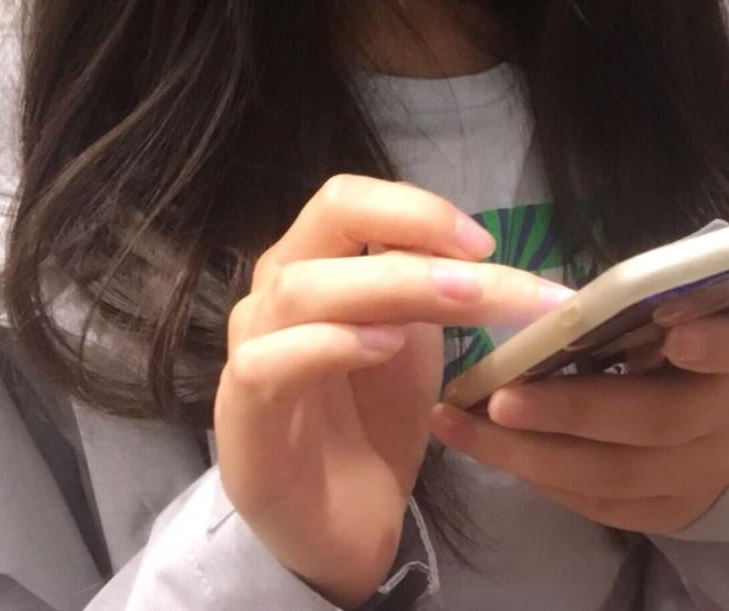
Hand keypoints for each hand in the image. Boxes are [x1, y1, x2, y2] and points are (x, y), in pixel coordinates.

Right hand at [214, 175, 571, 608]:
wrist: (343, 527)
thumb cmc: (374, 420)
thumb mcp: (415, 342)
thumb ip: (434, 290)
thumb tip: (484, 247)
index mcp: (314, 261)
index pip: (351, 201)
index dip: (416, 208)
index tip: (485, 242)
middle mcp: (275, 289)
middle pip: (330, 220)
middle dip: (415, 231)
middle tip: (485, 264)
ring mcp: (251, 347)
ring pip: (304, 287)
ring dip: (389, 285)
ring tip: (458, 298)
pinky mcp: (243, 414)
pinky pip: (270, 362)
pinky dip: (329, 345)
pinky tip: (383, 346)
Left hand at [428, 283, 728, 534]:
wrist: (717, 397)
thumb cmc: (681, 319)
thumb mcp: (680, 288)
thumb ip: (647, 287)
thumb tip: (586, 297)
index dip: (712, 341)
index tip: (673, 333)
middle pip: (657, 421)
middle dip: (571, 411)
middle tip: (500, 399)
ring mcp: (702, 474)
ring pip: (615, 476)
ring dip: (530, 453)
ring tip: (460, 424)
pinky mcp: (668, 512)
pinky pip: (598, 504)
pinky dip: (538, 475)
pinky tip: (485, 446)